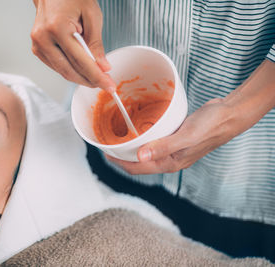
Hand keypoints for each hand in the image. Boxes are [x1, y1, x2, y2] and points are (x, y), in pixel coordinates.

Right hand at [31, 0, 115, 90]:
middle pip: (70, 70)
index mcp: (57, 28)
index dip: (97, 76)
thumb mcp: (92, 16)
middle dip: (90, 81)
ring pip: (63, 72)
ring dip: (81, 78)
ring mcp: (38, 45)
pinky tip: (83, 70)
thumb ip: (96, 44)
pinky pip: (57, 67)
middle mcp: (43, 38)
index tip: (109, 85)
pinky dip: (71, 70)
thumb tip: (102, 67)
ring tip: (97, 78)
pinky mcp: (37, 50)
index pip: (81, 61)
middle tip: (106, 85)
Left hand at [106, 98, 239, 173]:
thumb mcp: (186, 136)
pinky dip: (143, 136)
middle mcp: (169, 158)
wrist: (229, 114)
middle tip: (108, 143)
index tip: (104, 153)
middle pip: (139, 162)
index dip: (119, 163)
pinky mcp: (175, 138)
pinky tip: (138, 126)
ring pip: (146, 151)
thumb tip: (140, 157)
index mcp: (170, 163)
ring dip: (131, 146)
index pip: (137, 168)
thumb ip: (164, 147)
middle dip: (122, 156)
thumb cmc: (211, 125)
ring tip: (118, 135)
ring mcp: (172, 149)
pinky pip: (154, 140)